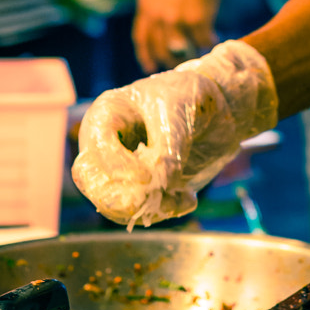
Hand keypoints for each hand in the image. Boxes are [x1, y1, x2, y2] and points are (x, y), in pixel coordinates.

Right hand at [73, 39, 277, 228]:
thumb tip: (160, 183)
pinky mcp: (141, 189)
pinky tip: (188, 199)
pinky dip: (164, 211)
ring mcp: (120, 171)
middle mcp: (105, 148)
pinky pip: (141, 212)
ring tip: (183, 198)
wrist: (216, 110)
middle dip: (123, 199)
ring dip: (149, 209)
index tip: (150, 178)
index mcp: (104, 118)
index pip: (96, 152)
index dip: (118, 169)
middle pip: (93, 185)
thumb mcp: (178, 115)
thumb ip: (167, 150)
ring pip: (116, 206)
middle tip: (154, 201)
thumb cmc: (189, 98)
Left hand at [133, 0, 221, 72]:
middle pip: (160, 48)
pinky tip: (213, 40)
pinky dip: (208, 42)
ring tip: (198, 52)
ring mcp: (176, 21)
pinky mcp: (196, 20)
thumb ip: (157, 2)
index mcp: (146, 5)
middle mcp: (157, 17)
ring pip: (181, 49)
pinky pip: (202, 40)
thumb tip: (164, 21)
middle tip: (179, 64)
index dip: (145, 54)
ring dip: (190, 53)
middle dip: (169, 59)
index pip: (141, 37)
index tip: (149, 66)